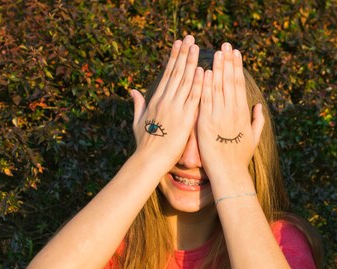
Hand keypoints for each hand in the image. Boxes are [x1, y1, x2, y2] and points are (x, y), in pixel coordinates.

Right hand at [131, 35, 203, 171]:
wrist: (149, 161)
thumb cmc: (144, 144)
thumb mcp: (137, 121)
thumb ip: (138, 104)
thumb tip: (133, 90)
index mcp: (155, 101)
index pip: (166, 75)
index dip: (173, 59)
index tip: (178, 45)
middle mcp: (165, 101)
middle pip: (176, 73)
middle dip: (183, 54)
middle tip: (189, 38)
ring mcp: (175, 109)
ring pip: (185, 82)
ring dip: (191, 63)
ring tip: (196, 47)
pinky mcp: (185, 120)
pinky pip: (193, 99)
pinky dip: (198, 85)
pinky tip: (203, 71)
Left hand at [197, 43, 263, 184]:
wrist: (229, 174)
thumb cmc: (240, 158)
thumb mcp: (254, 138)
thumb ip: (257, 121)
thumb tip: (259, 106)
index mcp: (242, 113)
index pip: (239, 84)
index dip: (237, 67)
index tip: (235, 53)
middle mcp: (232, 111)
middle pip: (230, 81)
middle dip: (228, 61)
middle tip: (226, 44)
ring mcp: (219, 116)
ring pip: (218, 87)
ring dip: (217, 68)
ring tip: (216, 52)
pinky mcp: (206, 123)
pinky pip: (205, 100)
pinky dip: (205, 86)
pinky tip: (205, 72)